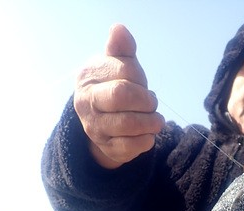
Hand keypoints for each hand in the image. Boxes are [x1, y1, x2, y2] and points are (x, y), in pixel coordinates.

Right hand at [74, 24, 164, 168]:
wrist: (100, 121)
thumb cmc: (114, 86)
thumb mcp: (117, 65)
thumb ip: (121, 49)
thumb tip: (119, 30)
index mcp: (88, 78)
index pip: (123, 72)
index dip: (140, 79)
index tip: (143, 84)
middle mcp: (86, 104)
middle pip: (121, 96)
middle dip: (145, 100)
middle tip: (153, 103)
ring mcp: (95, 129)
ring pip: (128, 124)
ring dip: (150, 122)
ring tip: (156, 120)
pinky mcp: (107, 149)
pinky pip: (131, 147)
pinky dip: (146, 140)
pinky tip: (149, 134)